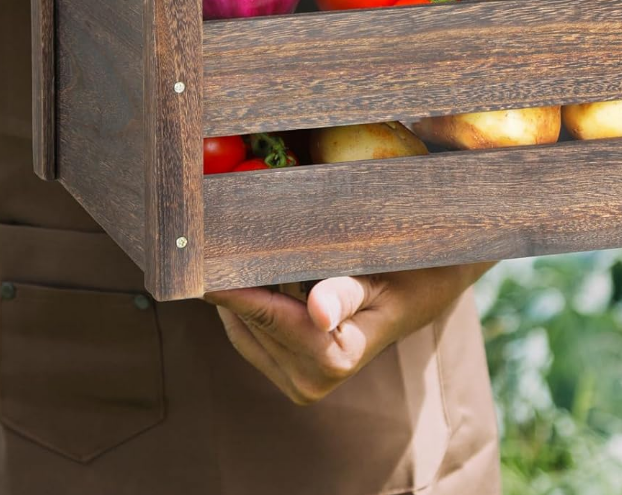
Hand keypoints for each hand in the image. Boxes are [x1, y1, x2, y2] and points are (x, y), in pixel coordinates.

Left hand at [205, 261, 493, 404]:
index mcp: (334, 357)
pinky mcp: (291, 377)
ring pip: (243, 329)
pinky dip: (247, 306)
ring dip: (238, 292)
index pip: (263, 313)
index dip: (228, 285)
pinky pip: (249, 337)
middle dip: (232, 281)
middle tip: (211, 237)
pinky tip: (255, 274)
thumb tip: (319, 313)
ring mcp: (299, 384)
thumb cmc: (404, 274)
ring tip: (234, 249)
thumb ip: (344, 294)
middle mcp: (311, 381)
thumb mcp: (379, 278)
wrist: (424, 292)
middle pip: (248, 321)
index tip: (197, 256)